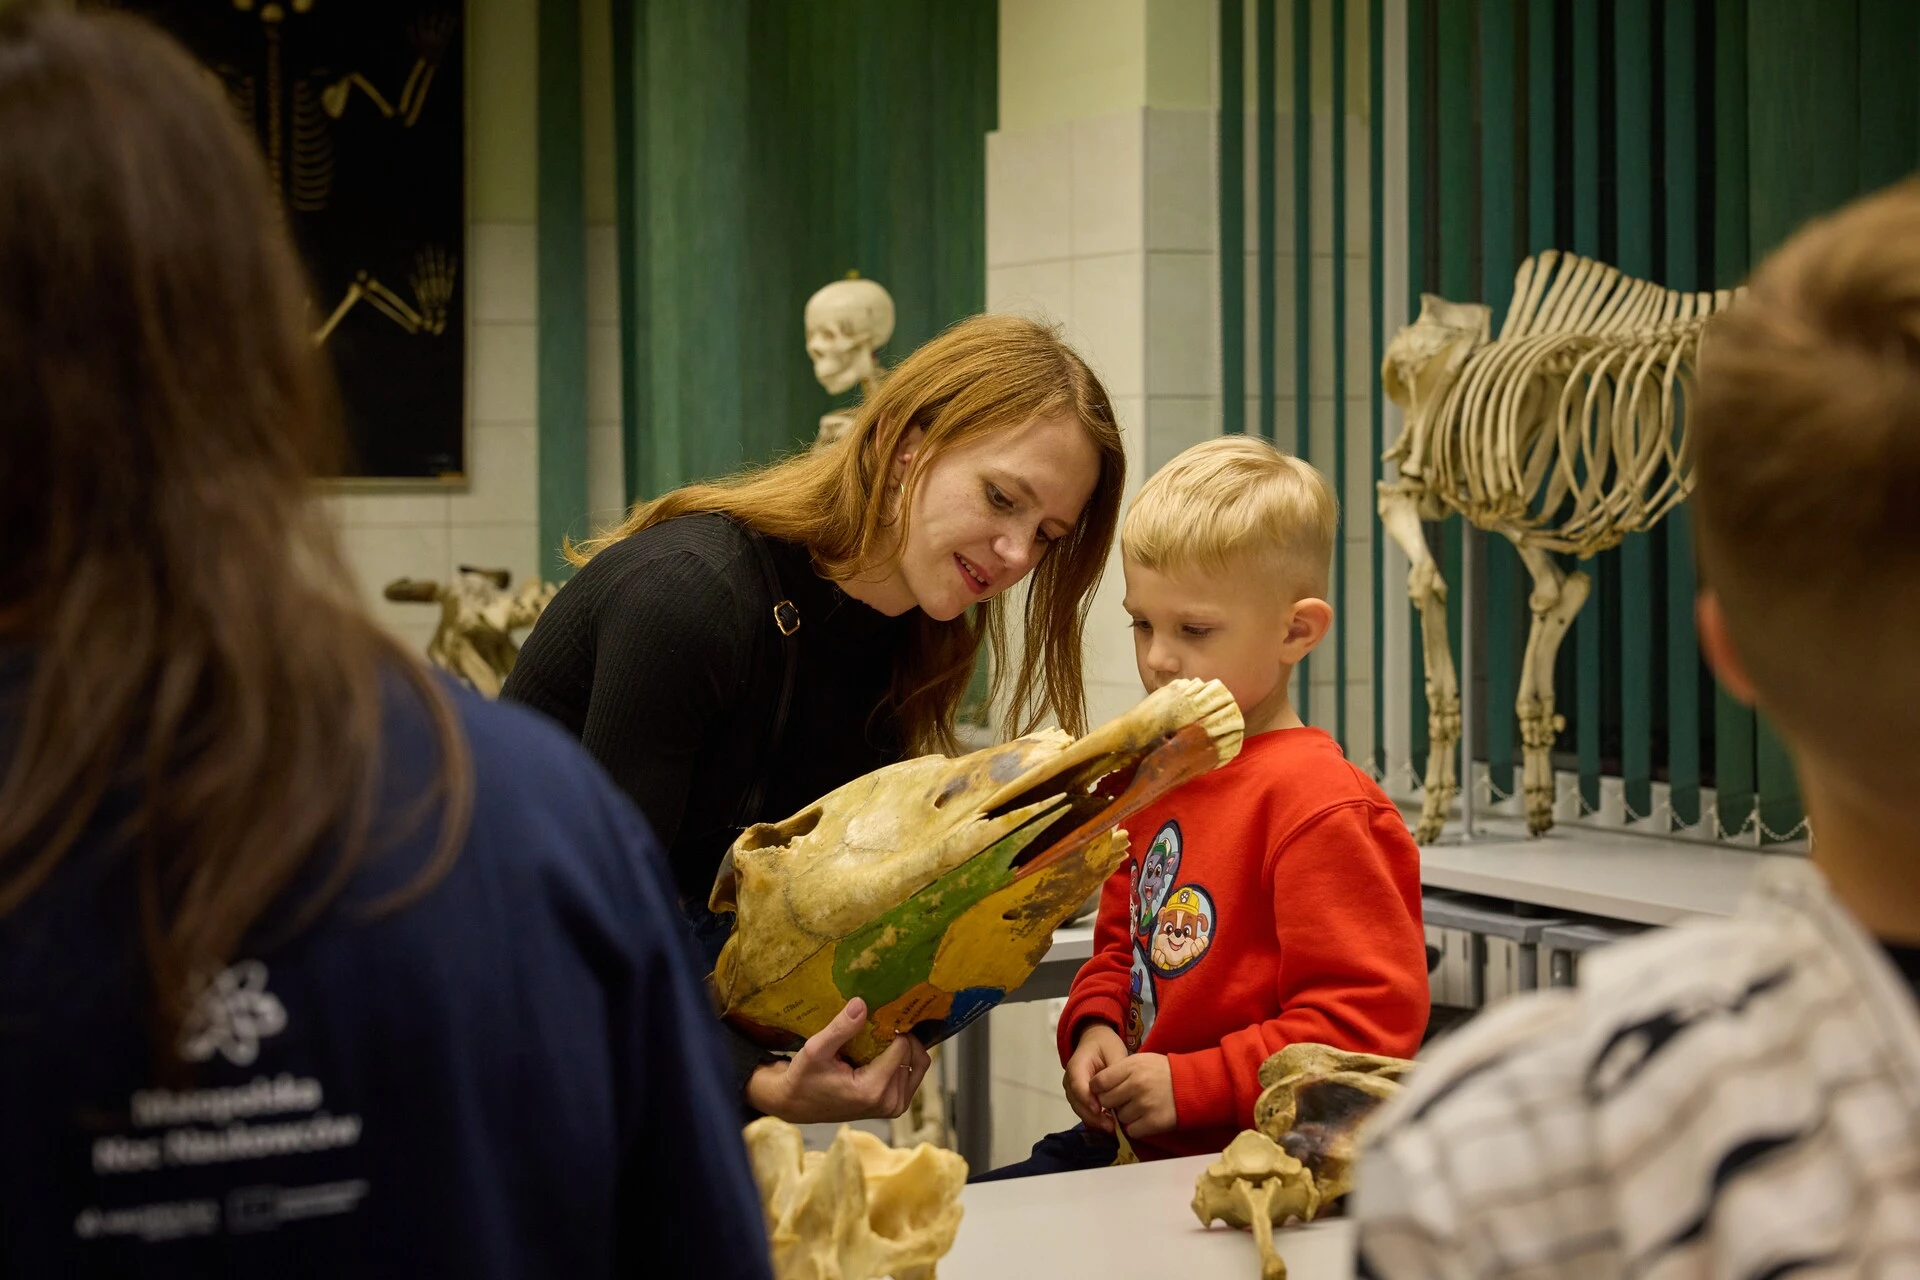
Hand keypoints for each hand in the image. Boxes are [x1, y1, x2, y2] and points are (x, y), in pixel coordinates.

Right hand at [745, 998, 931, 1123]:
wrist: (798, 1104)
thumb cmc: (804, 1078)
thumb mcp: (815, 1050)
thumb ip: (840, 1028)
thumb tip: (861, 1003)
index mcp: (872, 1089)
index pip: (903, 1046)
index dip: (892, 1028)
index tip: (876, 1019)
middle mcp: (889, 1101)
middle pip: (912, 1054)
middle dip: (898, 1037)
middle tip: (875, 1028)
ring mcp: (895, 1106)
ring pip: (917, 1063)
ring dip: (902, 1048)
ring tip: (877, 1041)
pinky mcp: (896, 1106)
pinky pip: (914, 1074)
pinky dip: (904, 1059)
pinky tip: (883, 1052)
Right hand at [1063, 1022, 1127, 1132]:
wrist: (1096, 1041)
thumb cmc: (1105, 1045)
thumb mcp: (1114, 1052)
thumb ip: (1115, 1071)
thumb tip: (1119, 1091)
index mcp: (1076, 1066)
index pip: (1078, 1086)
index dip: (1087, 1099)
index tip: (1100, 1110)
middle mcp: (1070, 1080)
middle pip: (1077, 1102)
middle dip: (1092, 1116)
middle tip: (1110, 1126)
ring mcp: (1073, 1090)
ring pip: (1079, 1110)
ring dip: (1094, 1120)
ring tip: (1112, 1128)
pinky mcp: (1079, 1098)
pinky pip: (1084, 1111)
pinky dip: (1095, 1119)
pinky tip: (1109, 1125)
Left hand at [1092, 1052, 1175, 1137]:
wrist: (1193, 1084)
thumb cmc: (1164, 1071)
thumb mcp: (1141, 1060)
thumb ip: (1120, 1070)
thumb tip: (1098, 1085)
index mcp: (1131, 1067)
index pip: (1099, 1082)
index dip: (1098, 1088)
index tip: (1104, 1091)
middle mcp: (1135, 1085)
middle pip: (1106, 1101)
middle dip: (1111, 1102)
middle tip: (1123, 1100)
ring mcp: (1144, 1105)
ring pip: (1120, 1117)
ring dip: (1126, 1115)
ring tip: (1140, 1107)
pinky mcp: (1153, 1122)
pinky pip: (1132, 1130)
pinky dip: (1137, 1127)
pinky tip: (1146, 1118)